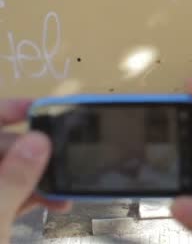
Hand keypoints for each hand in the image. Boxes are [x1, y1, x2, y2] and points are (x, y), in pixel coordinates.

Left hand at [0, 100, 70, 242]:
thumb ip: (12, 180)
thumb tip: (38, 140)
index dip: (5, 110)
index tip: (41, 109)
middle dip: (32, 154)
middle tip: (63, 162)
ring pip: (5, 173)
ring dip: (36, 179)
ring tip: (64, 192)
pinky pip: (7, 193)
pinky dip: (30, 196)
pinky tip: (55, 203)